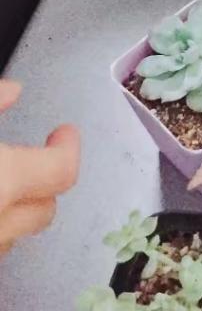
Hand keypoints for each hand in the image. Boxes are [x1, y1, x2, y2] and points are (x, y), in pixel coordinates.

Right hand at [0, 81, 79, 258]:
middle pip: (44, 210)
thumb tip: (13, 90)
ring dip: (15, 212)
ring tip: (5, 184)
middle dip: (46, 184)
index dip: (68, 148)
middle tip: (35, 158)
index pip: (62, 170)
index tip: (64, 133)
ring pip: (12, 237)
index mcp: (3, 180)